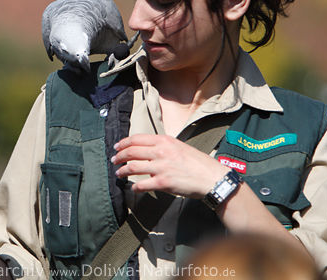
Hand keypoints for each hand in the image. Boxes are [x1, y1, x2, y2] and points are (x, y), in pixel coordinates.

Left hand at [111, 134, 227, 198]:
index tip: (117, 147)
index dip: (123, 143)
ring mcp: (161, 167)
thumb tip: (147, 151)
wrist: (211, 178)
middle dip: (119, 157)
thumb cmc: (197, 163)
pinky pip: (141, 185)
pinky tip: (133, 188)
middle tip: (114, 160)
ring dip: (122, 171)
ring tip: (118, 173)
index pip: (136, 139)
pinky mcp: (163, 183)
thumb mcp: (179, 146)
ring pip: (132, 168)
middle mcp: (161, 152)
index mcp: (164, 141)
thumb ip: (162, 147)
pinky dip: (134, 187)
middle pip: (131, 152)